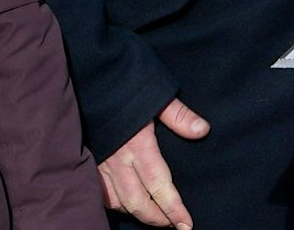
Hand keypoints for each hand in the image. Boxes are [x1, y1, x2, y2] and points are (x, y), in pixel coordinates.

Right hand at [98, 97, 209, 228]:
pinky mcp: (91, 160)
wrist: (90, 78)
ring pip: (119, 202)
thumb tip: (202, 130)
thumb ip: (178, 115)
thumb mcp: (156, 96)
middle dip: (158, 219)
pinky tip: (127, 205)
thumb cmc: (125, 87)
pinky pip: (101, 193)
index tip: (186, 224)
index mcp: (138, 145)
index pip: (159, 185)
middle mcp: (119, 160)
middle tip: (174, 226)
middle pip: (138, 202)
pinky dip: (117, 205)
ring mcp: (102, 163)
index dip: (173, 208)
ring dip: (138, 214)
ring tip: (156, 218)